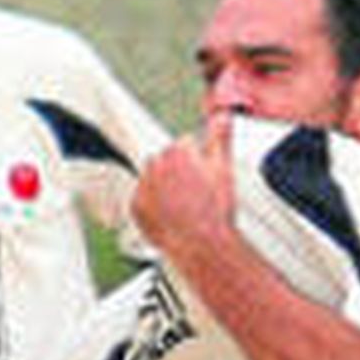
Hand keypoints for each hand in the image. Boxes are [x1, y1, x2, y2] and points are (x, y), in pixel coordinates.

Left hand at [131, 114, 235, 267]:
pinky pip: (143, 202)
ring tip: (183, 208)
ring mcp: (143, 186)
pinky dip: (153, 208)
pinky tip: (171, 217)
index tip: (202, 179)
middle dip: (177, 174)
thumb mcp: (223, 169)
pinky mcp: (136, 207)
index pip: (184, 146)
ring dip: (163, 190)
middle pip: (166, 162)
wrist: (202, 245)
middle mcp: (155, 164)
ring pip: (153, 181)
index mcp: (176, 150)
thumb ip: (220, 137)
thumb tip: (222, 114)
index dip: (197, 162)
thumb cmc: (214, 211)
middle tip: (194, 195)